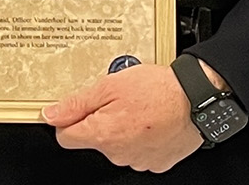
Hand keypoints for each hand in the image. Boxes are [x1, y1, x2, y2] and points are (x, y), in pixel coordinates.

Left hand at [40, 61, 203, 171]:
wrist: (197, 99)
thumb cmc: (158, 90)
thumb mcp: (109, 85)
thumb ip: (76, 104)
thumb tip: (51, 115)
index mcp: (102, 134)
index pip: (66, 137)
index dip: (69, 120)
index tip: (79, 110)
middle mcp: (118, 154)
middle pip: (94, 140)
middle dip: (100, 121)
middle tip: (118, 102)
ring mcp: (138, 162)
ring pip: (117, 146)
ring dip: (123, 130)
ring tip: (139, 109)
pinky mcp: (156, 163)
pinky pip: (139, 152)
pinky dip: (141, 138)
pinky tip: (151, 121)